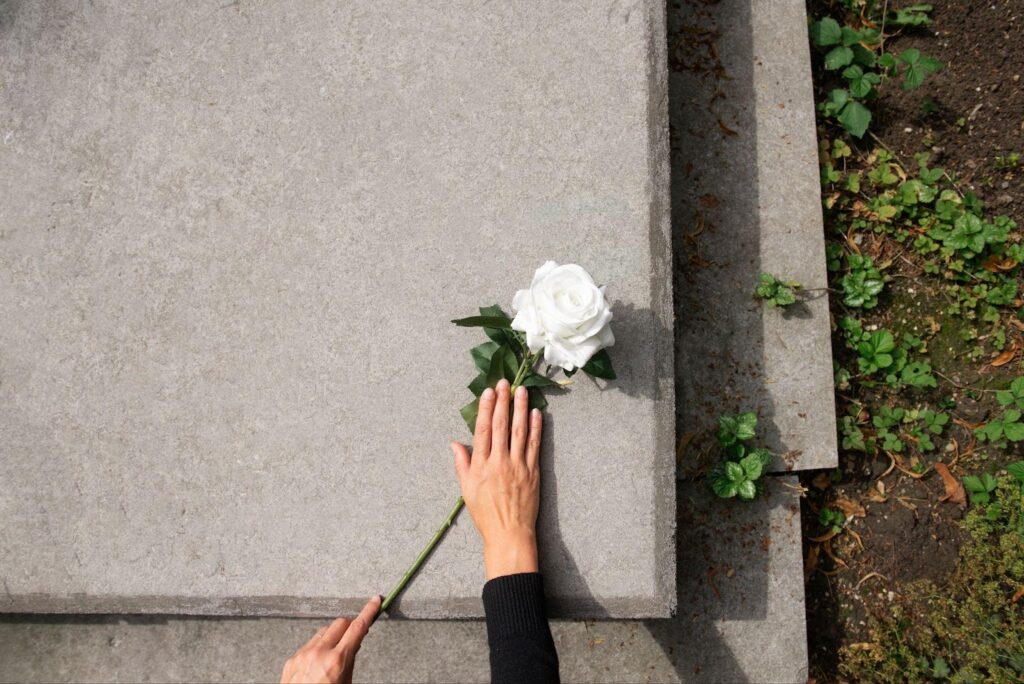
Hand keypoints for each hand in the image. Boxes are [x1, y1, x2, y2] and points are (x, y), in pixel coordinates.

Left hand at [280, 595, 380, 683]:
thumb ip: (350, 661)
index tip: (375, 601)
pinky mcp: (291, 661)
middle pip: (339, 623)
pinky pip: (308, 644)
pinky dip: (317, 648)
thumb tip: (354, 643)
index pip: (357, 627)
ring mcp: (302, 655)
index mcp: (336, 661)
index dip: (368, 611)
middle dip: (349, 626)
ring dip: (332, 636)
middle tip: (354, 636)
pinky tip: (319, 663)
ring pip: (322, 632)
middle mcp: (318, 653)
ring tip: (335, 654)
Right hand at [452, 378, 542, 579]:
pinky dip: (536, 428)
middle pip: (501, 426)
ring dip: (520, 408)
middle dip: (502, 402)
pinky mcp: (533, 472)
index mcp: (481, 466)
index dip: (485, 409)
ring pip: (519, 431)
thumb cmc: (485, 514)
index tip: (488, 392)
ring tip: (521, 391)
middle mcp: (500, 462)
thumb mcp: (466, 490)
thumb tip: (454, 443)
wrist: (509, 534)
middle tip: (503, 382)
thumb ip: (462, 464)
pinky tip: (536, 413)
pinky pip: (535, 445)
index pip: (483, 430)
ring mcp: (518, 466)